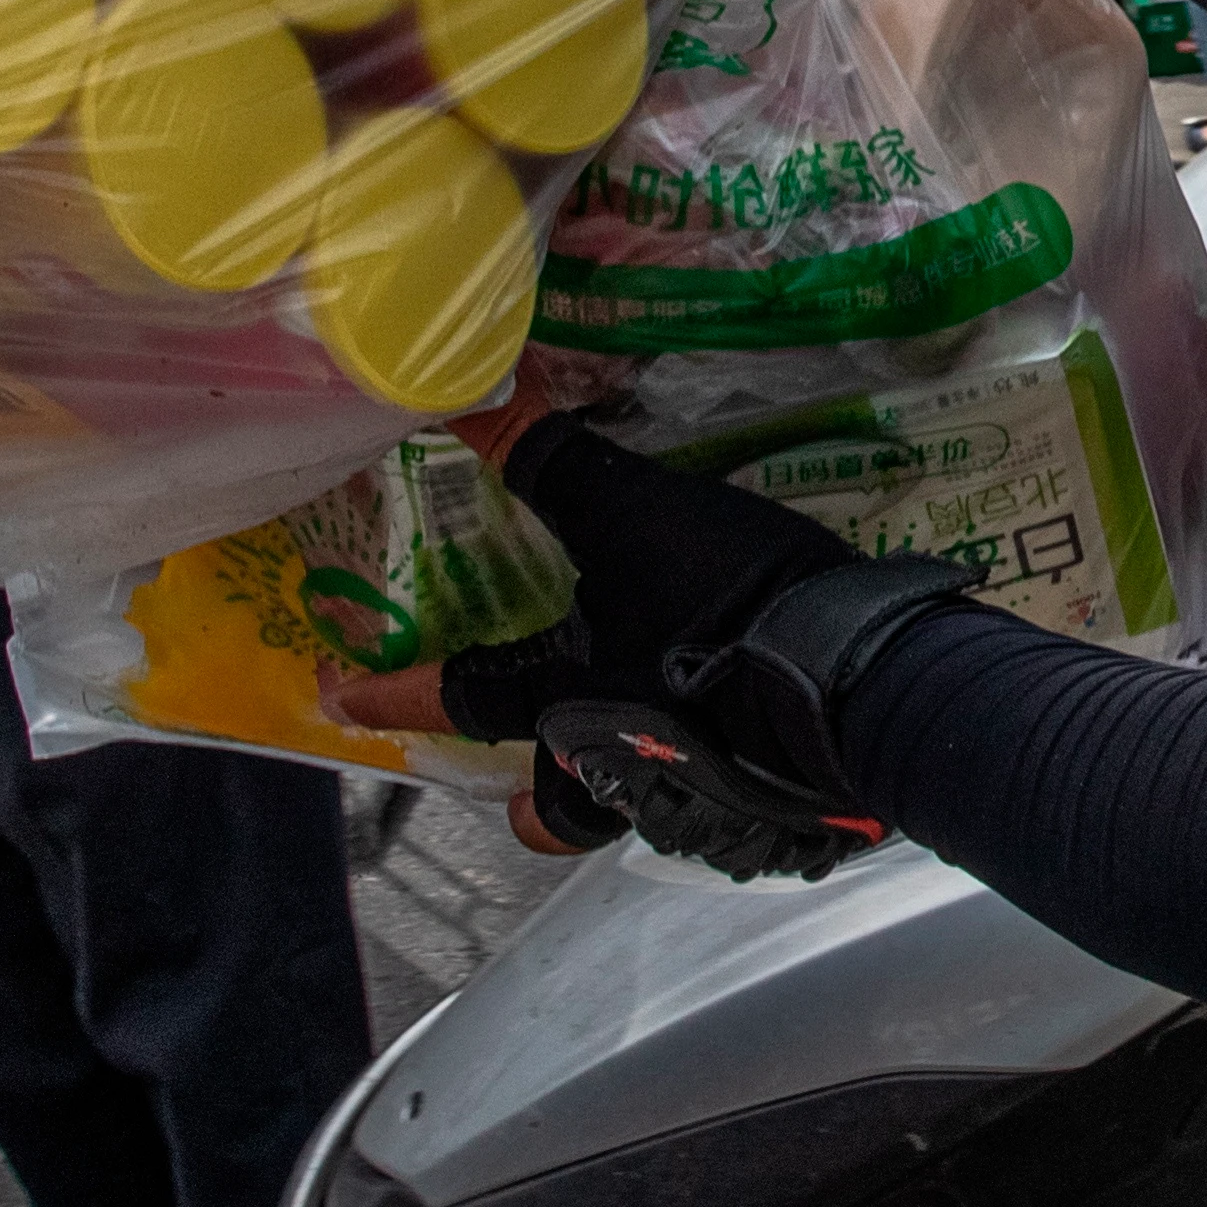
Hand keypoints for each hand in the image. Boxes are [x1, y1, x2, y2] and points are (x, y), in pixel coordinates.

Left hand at [320, 421, 967, 880]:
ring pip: (633, 808)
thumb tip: (471, 396)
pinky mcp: (768, 796)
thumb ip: (550, 458)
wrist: (867, 679)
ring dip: (618, 787)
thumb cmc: (728, 603)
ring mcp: (695, 791)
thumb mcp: (632, 511)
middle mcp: (617, 764)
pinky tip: (736, 728)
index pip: (455, 697)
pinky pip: (715, 792)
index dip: (391, 689)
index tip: (339, 692)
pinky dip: (710, 765)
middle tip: (518, 795)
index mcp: (564, 702)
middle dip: (533, 804)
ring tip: (636, 752)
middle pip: (553, 810)